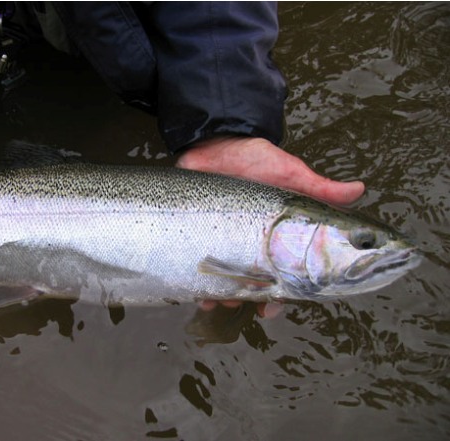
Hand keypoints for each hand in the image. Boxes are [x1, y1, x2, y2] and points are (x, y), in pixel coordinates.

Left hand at [177, 137, 364, 310]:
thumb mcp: (289, 173)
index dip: (280, 295)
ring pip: (224, 282)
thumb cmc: (256, 160)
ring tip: (217, 299)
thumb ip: (319, 188)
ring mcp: (224, 243)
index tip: (271, 308)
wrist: (217, 145)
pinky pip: (196, 266)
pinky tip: (197, 294)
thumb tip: (359, 189)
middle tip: (241, 302)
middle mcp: (250, 245)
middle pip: (252, 285)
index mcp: (276, 238)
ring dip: (221, 297)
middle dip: (247, 299)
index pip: (283, 275)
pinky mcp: (200, 235)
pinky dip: (195, 284)